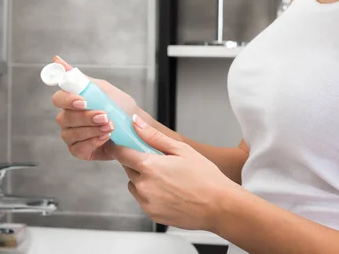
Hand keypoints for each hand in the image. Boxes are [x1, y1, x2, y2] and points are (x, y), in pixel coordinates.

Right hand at [51, 56, 138, 160]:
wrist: (136, 126)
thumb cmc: (119, 106)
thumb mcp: (102, 88)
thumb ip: (79, 78)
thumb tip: (56, 60)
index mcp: (71, 101)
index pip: (58, 99)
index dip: (68, 100)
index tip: (84, 101)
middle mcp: (68, 118)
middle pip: (65, 118)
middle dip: (86, 117)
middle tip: (105, 115)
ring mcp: (71, 135)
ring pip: (70, 134)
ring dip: (91, 130)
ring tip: (110, 126)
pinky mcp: (78, 150)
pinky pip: (77, 148)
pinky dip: (92, 142)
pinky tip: (104, 137)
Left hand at [104, 114, 240, 231]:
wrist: (219, 207)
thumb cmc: (205, 177)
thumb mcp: (181, 150)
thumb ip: (154, 136)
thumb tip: (136, 123)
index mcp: (149, 166)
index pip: (121, 153)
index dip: (118, 147)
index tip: (120, 144)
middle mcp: (143, 186)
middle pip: (128, 168)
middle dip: (137, 162)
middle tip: (158, 161)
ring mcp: (146, 202)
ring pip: (134, 185)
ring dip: (142, 179)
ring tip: (166, 179)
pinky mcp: (152, 214)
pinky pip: (142, 199)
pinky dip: (150, 194)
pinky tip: (169, 192)